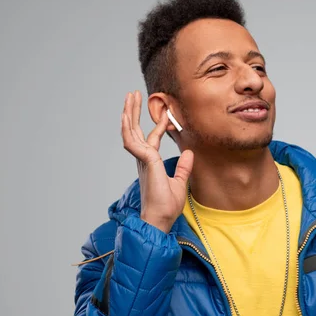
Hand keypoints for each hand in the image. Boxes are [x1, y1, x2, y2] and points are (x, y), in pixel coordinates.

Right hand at [121, 91, 193, 232]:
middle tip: (133, 95)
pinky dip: (128, 129)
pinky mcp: (145, 163)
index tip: (166, 116)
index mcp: (150, 164)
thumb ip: (183, 167)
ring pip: (131, 132)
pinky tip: (126, 117)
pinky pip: (133, 143)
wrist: (161, 220)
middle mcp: (143, 160)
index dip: (157, 126)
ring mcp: (142, 161)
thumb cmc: (166, 207)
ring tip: (130, 96)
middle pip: (135, 131)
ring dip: (129, 114)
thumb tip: (189, 152)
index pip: (151, 140)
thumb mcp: (180, 183)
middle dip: (134, 112)